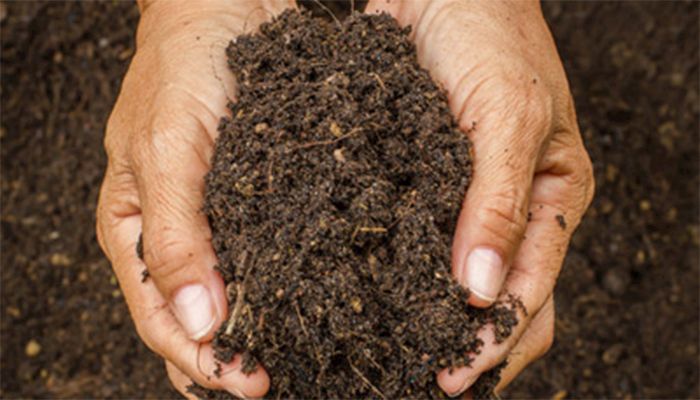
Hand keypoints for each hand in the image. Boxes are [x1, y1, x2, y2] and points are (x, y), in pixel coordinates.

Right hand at [96, 1, 291, 396]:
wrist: (223, 6)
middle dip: (231, 360)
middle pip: (196, 319)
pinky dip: (286, 285)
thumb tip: (196, 325)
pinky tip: (312, 303)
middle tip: (279, 383)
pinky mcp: (258, 198)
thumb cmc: (180, 68)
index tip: (252, 385)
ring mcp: (218, 218)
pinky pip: (269, 254)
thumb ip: (173, 239)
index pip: (160, 319)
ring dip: (260, 332)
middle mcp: (177, 233)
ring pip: (235, 294)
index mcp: (134, 230)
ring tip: (299, 362)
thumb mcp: (165, 151)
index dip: (202, 362)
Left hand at [366, 0, 593, 395]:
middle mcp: (511, 210)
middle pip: (497, 305)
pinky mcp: (423, 182)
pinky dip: (397, 274)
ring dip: (426, 320)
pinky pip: (412, 241)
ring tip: (386, 354)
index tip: (447, 377)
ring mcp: (465, 200)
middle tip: (413, 379)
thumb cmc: (492, 33)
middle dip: (463, 348)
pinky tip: (365, 295)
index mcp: (553, 199)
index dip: (492, 344)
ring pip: (452, 281)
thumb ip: (501, 203)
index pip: (531, 296)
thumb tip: (484, 292)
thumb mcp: (511, 115)